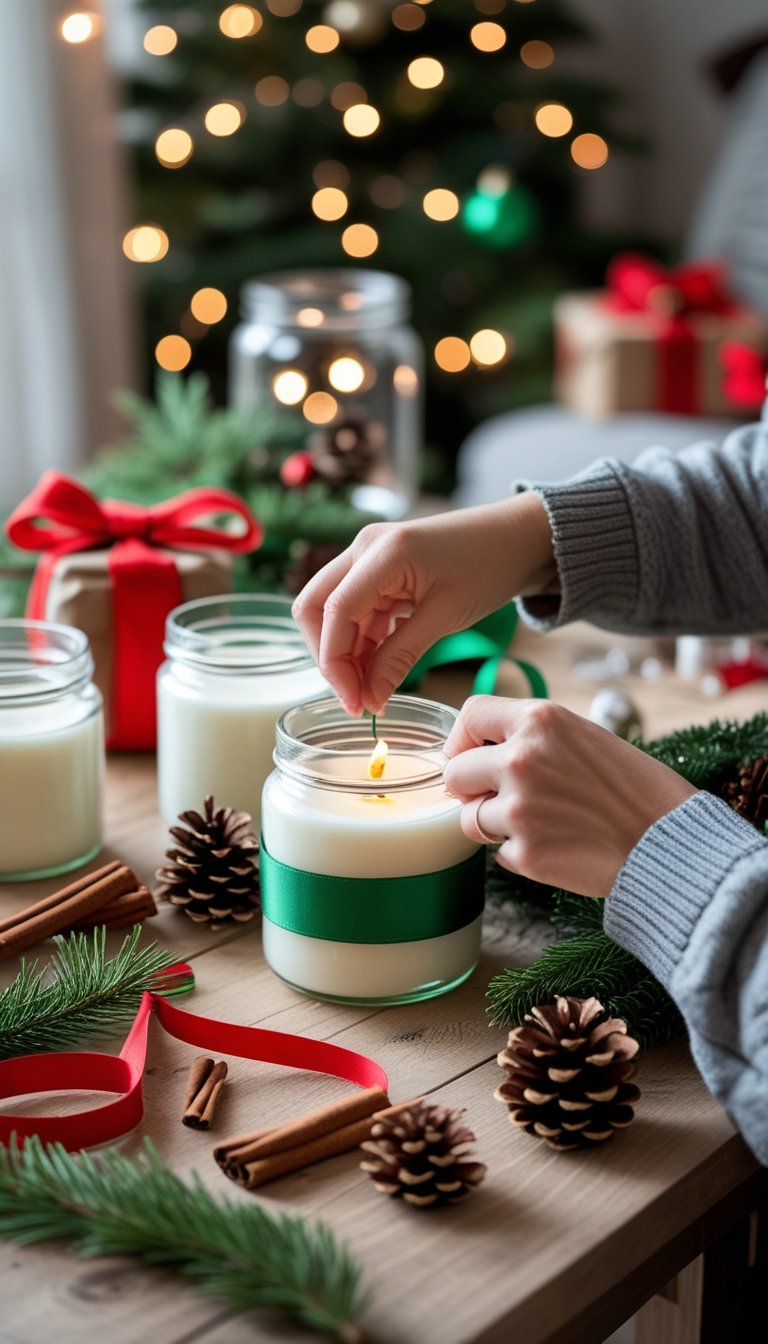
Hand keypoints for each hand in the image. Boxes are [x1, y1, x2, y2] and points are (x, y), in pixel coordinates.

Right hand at [291, 494, 555, 714]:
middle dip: (329, 657)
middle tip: (356, 697)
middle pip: (315, 608)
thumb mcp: (445, 617)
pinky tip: (380, 669)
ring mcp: (368, 557)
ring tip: (372, 691)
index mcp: (381, 552)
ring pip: (332, 612)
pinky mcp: (379, 571)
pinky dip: (362, 642)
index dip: (336, 664)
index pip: (333, 612)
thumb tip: (370, 700)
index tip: (355, 703)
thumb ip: (401, 657)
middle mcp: (364, 548)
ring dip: (346, 653)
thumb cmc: (489, 566)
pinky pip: (356, 611)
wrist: (517, 538)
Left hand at [443, 696, 696, 897]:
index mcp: (541, 720)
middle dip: (470, 788)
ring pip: (470, 818)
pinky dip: (520, 853)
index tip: (468, 755)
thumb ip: (534, 738)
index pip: (471, 714)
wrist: (670, 842)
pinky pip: (498, 852)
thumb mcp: (584, 738)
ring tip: (541, 824)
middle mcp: (522, 758)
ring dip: (494, 824)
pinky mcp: (525, 852)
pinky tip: (558, 846)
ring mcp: (519, 808)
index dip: (462, 738)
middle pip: (456, 772)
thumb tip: (482, 751)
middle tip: (500, 799)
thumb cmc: (637, 789)